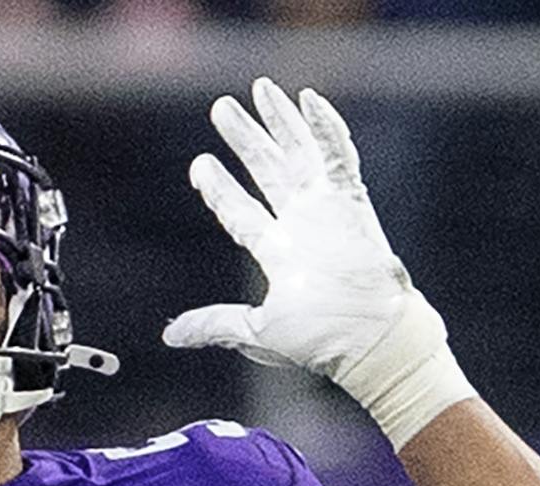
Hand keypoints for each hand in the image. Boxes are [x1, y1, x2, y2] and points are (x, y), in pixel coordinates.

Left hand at [163, 78, 473, 448]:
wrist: (369, 338)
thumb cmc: (321, 342)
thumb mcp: (257, 331)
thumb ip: (215, 325)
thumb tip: (170, 336)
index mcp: (278, 254)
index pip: (240, 212)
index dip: (219, 189)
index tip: (199, 164)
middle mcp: (301, 226)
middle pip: (266, 171)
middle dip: (245, 139)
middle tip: (221, 108)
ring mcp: (327, 212)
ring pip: (299, 154)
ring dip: (279, 122)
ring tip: (260, 89)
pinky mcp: (353, 204)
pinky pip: (338, 157)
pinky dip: (325, 128)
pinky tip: (308, 100)